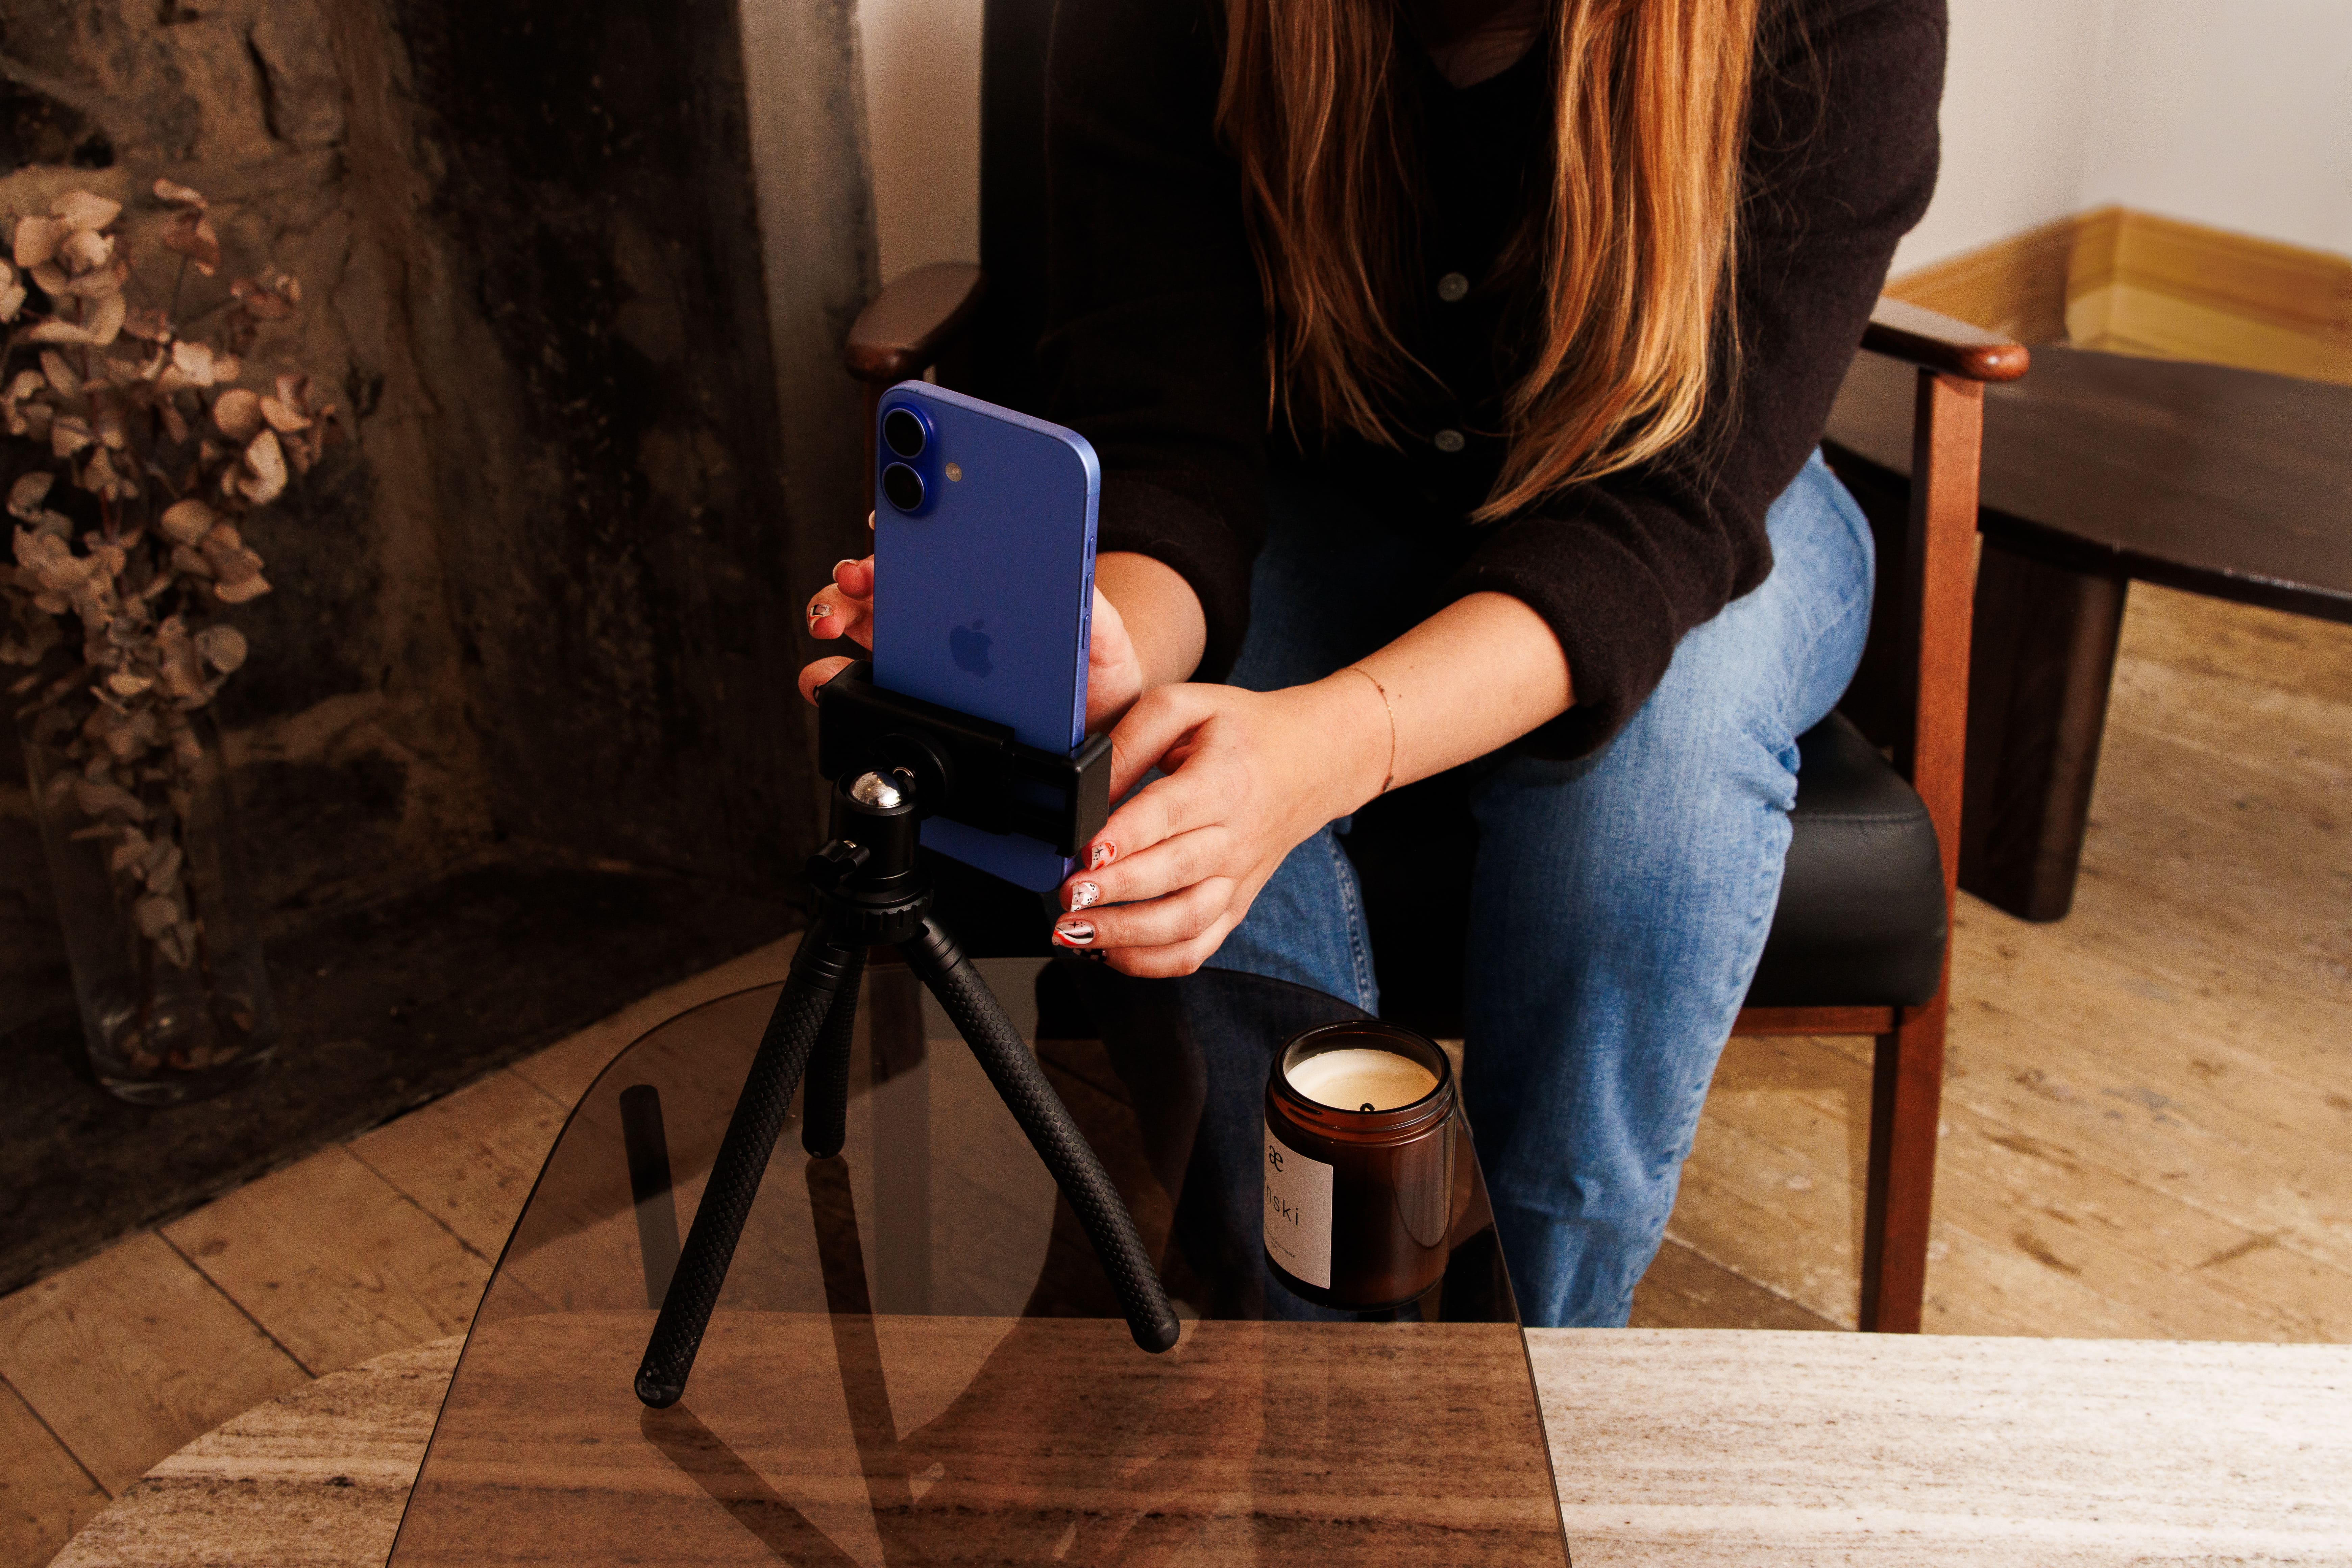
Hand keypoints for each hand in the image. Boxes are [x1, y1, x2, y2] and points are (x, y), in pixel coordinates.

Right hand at [798, 538, 1149, 733]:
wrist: (1091, 729)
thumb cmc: (1095, 671)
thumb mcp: (1103, 636)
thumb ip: (1090, 608)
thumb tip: (1068, 578)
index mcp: (983, 581)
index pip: (936, 541)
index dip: (907, 523)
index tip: (888, 520)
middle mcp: (943, 607)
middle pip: (886, 575)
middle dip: (859, 567)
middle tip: (859, 575)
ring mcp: (920, 646)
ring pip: (859, 617)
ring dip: (834, 609)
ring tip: (828, 620)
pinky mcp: (908, 691)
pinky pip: (859, 680)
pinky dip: (830, 676)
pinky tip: (824, 677)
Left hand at [1049, 676, 1388, 975]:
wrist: (1314, 761)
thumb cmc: (1245, 731)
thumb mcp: (1189, 706)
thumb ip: (1135, 738)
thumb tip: (1090, 785)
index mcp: (1223, 781)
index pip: (1169, 813)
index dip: (1125, 836)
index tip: (1085, 852)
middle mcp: (1234, 837)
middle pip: (1173, 873)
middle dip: (1115, 891)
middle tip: (1068, 897)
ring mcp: (1237, 877)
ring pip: (1186, 921)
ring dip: (1128, 935)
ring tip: (1076, 933)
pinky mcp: (1236, 904)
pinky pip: (1199, 947)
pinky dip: (1155, 962)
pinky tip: (1112, 955)